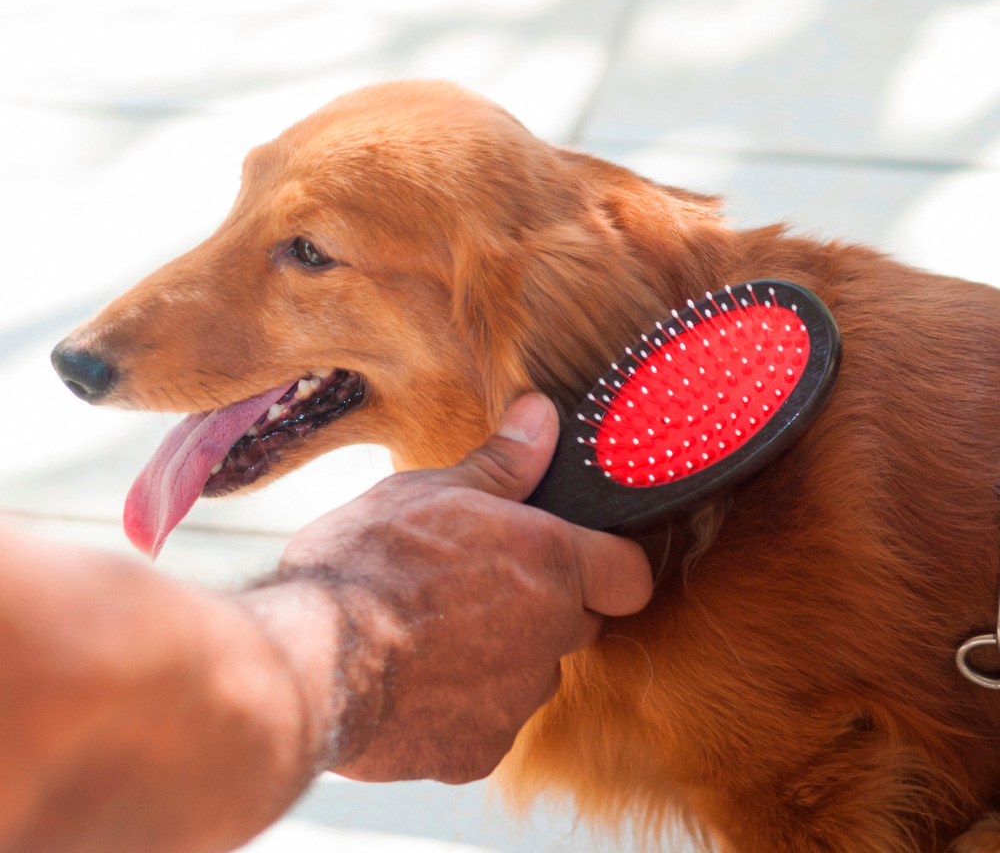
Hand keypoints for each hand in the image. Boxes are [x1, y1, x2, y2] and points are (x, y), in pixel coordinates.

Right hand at [277, 393, 653, 783]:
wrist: (309, 660)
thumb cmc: (368, 561)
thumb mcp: (432, 489)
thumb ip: (504, 462)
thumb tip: (543, 416)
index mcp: (550, 562)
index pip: (629, 575)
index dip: (608, 564)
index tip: (575, 556)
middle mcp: (550, 636)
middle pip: (577, 622)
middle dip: (544, 605)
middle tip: (479, 583)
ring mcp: (516, 702)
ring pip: (529, 673)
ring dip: (499, 653)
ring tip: (429, 628)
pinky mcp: (477, 753)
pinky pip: (486, 720)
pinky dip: (460, 702)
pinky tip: (410, 675)